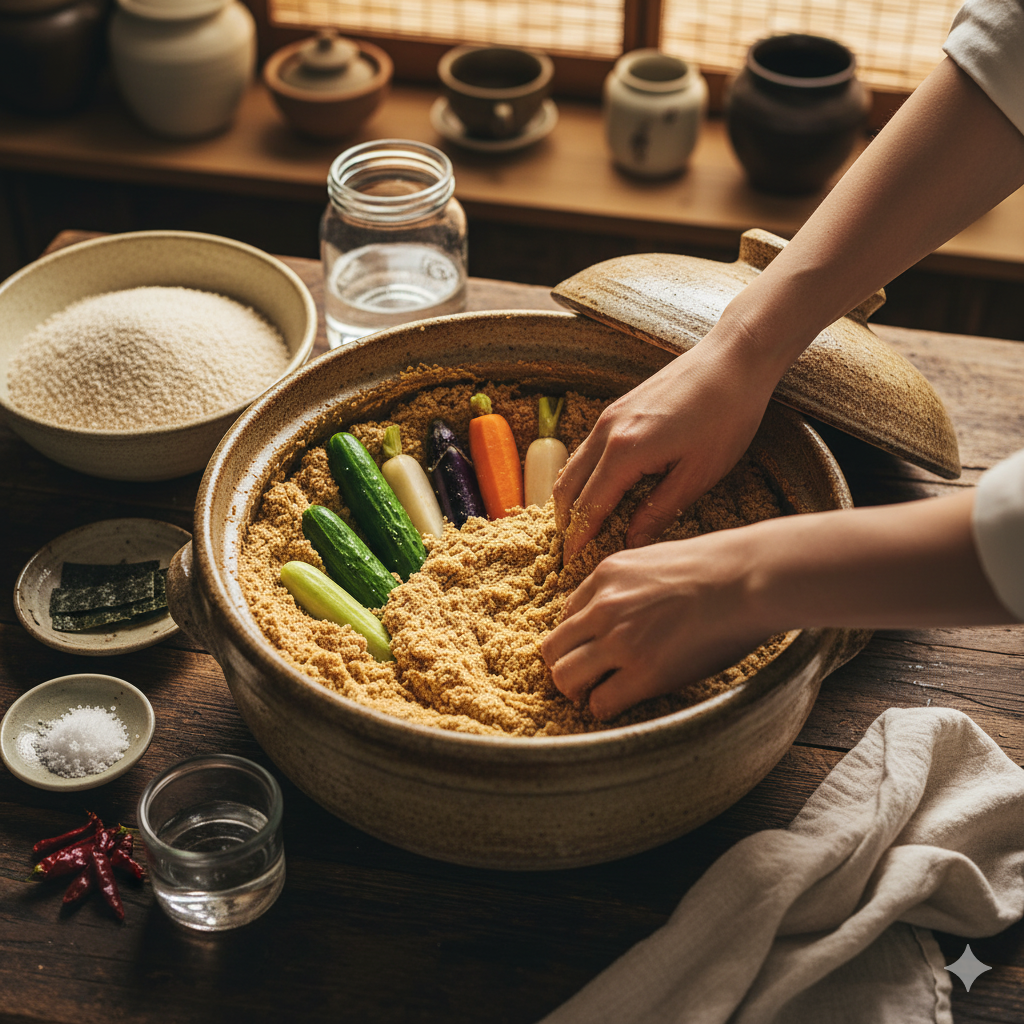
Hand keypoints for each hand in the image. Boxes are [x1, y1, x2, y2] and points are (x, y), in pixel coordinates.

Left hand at [542, 530, 769, 719]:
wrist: (750, 578)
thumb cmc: (722, 567)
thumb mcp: (660, 557)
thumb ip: (636, 582)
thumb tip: (636, 605)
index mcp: (607, 574)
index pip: (568, 614)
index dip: (581, 635)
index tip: (597, 648)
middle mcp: (603, 606)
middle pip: (554, 647)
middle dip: (566, 664)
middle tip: (586, 678)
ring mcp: (619, 640)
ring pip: (564, 677)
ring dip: (577, 690)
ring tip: (597, 694)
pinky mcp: (643, 673)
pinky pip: (601, 703)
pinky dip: (604, 709)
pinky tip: (621, 704)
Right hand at [553, 337, 774, 562]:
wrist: (733, 359)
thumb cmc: (726, 416)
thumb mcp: (698, 474)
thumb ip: (659, 510)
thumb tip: (632, 540)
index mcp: (626, 452)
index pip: (588, 507)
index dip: (578, 539)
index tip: (570, 564)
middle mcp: (607, 432)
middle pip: (567, 487)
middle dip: (565, 522)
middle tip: (571, 551)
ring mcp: (608, 417)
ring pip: (572, 467)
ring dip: (570, 499)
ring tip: (581, 527)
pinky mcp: (616, 409)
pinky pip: (586, 450)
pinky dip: (582, 477)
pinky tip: (598, 492)